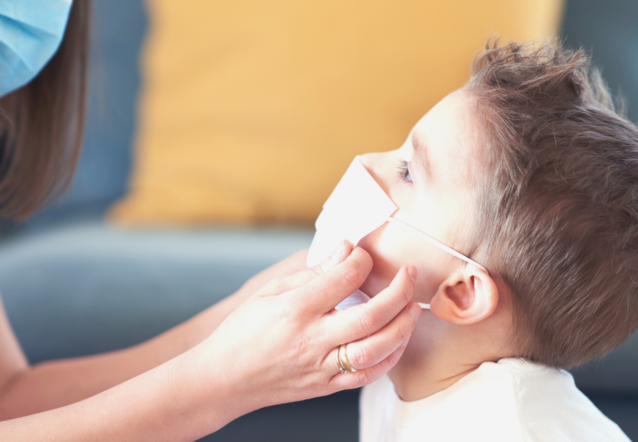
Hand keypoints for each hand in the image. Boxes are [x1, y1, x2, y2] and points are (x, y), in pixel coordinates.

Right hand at [190, 241, 420, 414]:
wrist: (224, 379)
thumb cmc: (243, 332)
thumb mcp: (269, 292)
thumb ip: (312, 272)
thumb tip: (345, 250)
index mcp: (294, 310)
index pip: (342, 280)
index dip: (361, 261)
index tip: (363, 254)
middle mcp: (311, 341)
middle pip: (369, 317)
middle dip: (398, 292)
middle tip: (409, 275)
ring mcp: (321, 367)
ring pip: (375, 350)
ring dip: (402, 327)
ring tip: (413, 308)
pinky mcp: (326, 386)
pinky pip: (366, 375)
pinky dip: (389, 357)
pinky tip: (397, 340)